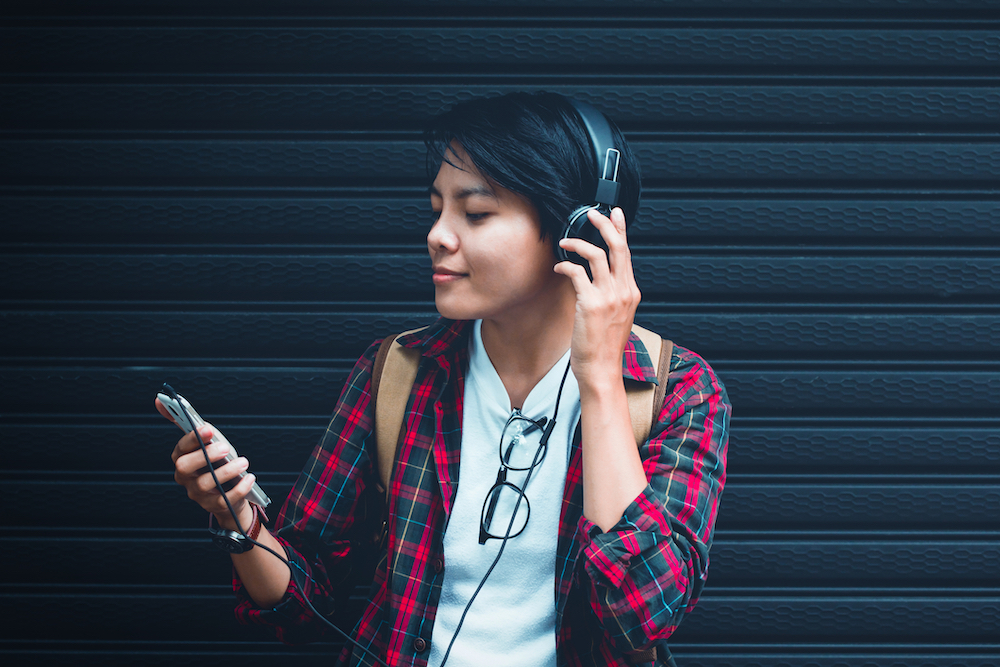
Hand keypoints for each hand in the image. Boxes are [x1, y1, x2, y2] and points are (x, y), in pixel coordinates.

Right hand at [156, 397, 255, 530]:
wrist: (229, 496)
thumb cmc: (216, 464)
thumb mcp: (205, 443)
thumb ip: (187, 424)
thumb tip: (159, 400)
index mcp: (182, 460)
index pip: (180, 449)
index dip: (192, 439)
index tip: (208, 429)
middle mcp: (185, 478)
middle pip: (184, 467)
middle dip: (204, 455)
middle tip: (225, 448)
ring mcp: (198, 494)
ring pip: (204, 484)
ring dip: (225, 471)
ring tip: (243, 462)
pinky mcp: (214, 506)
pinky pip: (224, 500)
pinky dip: (239, 489)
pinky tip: (250, 478)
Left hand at [553, 207, 640, 390]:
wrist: (601, 370)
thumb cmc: (603, 347)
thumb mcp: (615, 316)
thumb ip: (611, 294)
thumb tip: (594, 276)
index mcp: (631, 293)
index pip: (627, 254)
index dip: (621, 230)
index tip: (614, 214)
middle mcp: (624, 291)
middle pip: (618, 247)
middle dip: (605, 225)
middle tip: (592, 213)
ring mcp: (609, 297)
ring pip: (598, 254)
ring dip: (579, 243)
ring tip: (565, 240)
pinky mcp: (591, 303)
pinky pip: (577, 273)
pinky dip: (565, 265)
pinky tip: (558, 267)